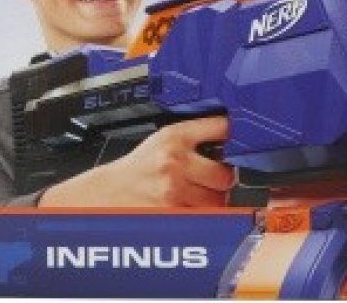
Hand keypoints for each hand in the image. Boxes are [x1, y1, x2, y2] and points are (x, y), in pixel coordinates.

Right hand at [38, 116, 234, 206]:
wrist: (103, 195)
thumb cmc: (136, 169)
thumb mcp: (162, 142)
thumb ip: (197, 139)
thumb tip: (234, 141)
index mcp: (173, 137)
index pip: (221, 128)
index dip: (236, 135)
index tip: (243, 139)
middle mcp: (174, 162)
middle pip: (226, 174)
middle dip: (223, 179)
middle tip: (213, 179)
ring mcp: (174, 191)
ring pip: (218, 200)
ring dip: (214, 200)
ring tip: (197, 194)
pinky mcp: (171, 214)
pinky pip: (204, 217)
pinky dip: (202, 215)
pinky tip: (189, 207)